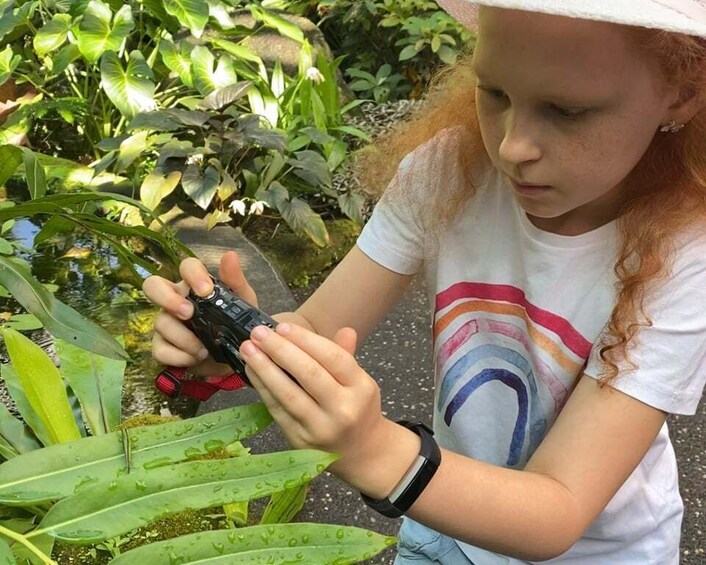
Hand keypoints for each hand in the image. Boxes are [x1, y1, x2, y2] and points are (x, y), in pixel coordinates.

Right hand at [143, 251, 257, 375]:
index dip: (193, 275)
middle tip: (188, 313)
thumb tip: (229, 255)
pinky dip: (179, 356)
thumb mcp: (243, 303)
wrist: (236, 358)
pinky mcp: (162, 347)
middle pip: (152, 285)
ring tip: (205, 349)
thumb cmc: (236, 324)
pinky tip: (195, 358)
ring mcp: (166, 323)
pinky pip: (160, 350)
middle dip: (167, 298)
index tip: (207, 291)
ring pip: (161, 322)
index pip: (186, 267)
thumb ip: (235, 280)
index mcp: (195, 286)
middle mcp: (176, 300)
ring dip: (185, 338)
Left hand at [239, 322, 419, 496]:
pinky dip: (263, 388)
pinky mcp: (300, 440)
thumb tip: (344, 330)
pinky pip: (277, 410)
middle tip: (258, 333)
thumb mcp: (359, 381)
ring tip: (248, 349)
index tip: (282, 327)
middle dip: (280, 350)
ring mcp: (320, 428)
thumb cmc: (356, 408)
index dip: (306, 340)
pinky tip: (252, 371)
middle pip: (310, 374)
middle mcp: (343, 410)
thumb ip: (346, 355)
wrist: (361, 452)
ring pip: (289, 394)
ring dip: (264, 369)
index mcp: (362, 388)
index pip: (333, 358)